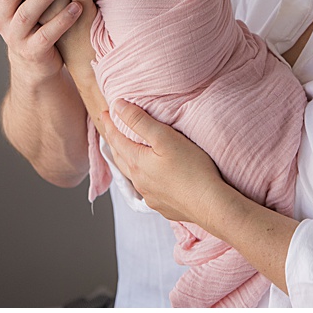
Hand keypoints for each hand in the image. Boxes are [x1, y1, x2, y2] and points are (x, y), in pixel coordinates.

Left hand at [100, 99, 224, 225]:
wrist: (209, 203)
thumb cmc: (191, 168)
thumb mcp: (165, 138)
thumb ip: (140, 121)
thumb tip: (118, 106)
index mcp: (137, 162)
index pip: (116, 139)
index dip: (110, 124)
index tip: (104, 113)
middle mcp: (138, 181)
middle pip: (120, 158)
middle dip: (114, 142)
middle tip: (110, 130)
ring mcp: (150, 195)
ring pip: (132, 175)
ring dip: (127, 161)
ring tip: (127, 153)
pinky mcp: (162, 205)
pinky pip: (146, 189)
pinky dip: (143, 178)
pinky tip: (150, 178)